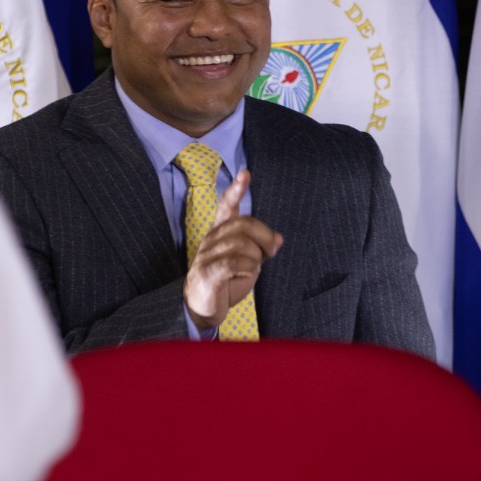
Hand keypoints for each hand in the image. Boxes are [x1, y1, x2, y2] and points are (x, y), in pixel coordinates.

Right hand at [183, 169, 282, 328]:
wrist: (202, 307)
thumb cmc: (226, 281)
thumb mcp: (248, 262)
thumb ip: (261, 248)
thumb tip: (279, 238)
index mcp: (220, 232)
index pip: (226, 206)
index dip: (236, 190)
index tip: (246, 173)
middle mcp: (211, 239)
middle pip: (244, 224)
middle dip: (265, 237)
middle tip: (271, 252)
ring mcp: (206, 255)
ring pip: (242, 245)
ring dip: (256, 258)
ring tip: (252, 269)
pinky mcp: (206, 273)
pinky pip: (233, 263)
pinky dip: (248, 268)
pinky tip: (247, 274)